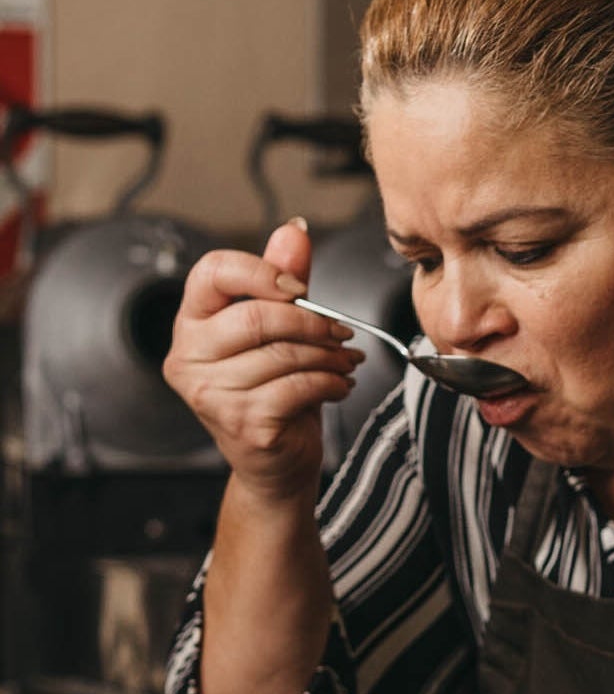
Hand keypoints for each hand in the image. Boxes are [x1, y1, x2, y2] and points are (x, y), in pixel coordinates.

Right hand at [162, 219, 364, 498]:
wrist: (276, 463)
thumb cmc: (275, 391)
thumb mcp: (281, 331)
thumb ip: (284, 280)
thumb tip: (293, 229)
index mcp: (191, 323)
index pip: (212, 271)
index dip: (262, 271)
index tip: (300, 289)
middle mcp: (187, 356)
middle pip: (256, 316)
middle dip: (313, 322)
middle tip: (341, 333)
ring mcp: (209, 393)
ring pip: (283, 354)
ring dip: (330, 356)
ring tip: (346, 362)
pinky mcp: (240, 423)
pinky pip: (298, 387)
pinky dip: (332, 383)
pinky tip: (338, 385)